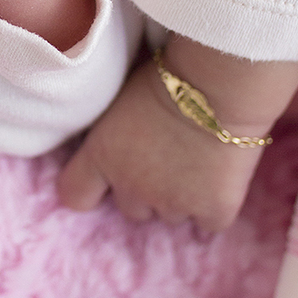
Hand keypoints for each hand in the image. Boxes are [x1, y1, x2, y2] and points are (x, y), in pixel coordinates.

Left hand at [57, 55, 270, 232]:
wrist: (221, 81)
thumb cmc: (169, 75)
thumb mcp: (121, 97)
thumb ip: (111, 132)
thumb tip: (115, 141)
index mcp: (101, 156)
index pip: (75, 194)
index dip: (90, 189)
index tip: (106, 178)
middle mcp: (132, 187)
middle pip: (131, 209)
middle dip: (145, 190)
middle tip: (166, 157)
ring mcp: (174, 203)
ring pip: (171, 216)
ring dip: (180, 197)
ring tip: (197, 161)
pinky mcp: (213, 209)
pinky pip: (209, 222)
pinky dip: (215, 206)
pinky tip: (221, 177)